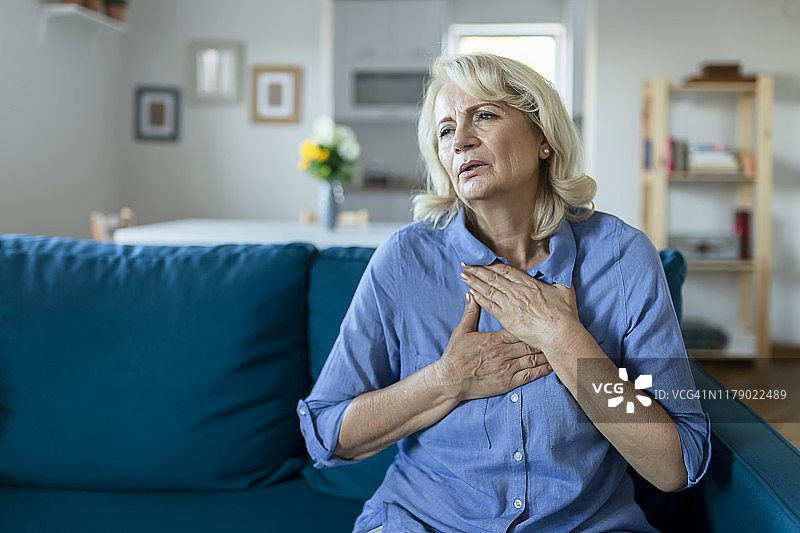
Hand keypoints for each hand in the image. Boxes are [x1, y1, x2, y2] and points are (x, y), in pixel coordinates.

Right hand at [430, 291, 551, 401]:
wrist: (450, 380)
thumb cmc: (455, 356)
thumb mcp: (461, 331)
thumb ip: (470, 312)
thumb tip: (471, 294)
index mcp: (495, 338)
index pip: (519, 328)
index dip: (533, 324)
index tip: (544, 319)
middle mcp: (504, 352)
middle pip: (530, 342)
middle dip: (545, 337)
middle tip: (558, 332)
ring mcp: (507, 368)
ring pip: (533, 358)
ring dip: (547, 353)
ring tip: (560, 348)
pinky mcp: (508, 382)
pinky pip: (529, 375)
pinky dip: (542, 370)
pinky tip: (552, 366)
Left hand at [460, 262, 579, 352]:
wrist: (560, 334)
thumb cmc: (565, 315)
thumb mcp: (565, 290)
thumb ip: (559, 277)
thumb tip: (559, 266)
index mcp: (529, 284)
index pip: (506, 270)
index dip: (492, 264)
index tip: (482, 259)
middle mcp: (517, 292)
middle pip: (493, 277)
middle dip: (478, 270)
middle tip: (465, 263)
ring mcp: (511, 305)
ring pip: (488, 290)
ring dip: (474, 281)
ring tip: (463, 274)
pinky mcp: (507, 319)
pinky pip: (489, 306)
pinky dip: (479, 298)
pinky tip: (470, 292)